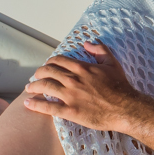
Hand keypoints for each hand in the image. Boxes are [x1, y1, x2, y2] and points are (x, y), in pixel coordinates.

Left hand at [23, 42, 145, 131]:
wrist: (125, 108)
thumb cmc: (120, 87)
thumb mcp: (112, 63)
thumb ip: (99, 50)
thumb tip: (87, 43)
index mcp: (82, 67)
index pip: (58, 61)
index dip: (49, 63)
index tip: (46, 67)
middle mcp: (73, 79)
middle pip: (47, 72)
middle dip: (38, 73)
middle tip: (35, 77)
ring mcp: (70, 95)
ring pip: (44, 86)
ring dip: (33, 86)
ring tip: (28, 88)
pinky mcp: (71, 111)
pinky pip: (49, 107)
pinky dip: (36, 104)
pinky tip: (28, 103)